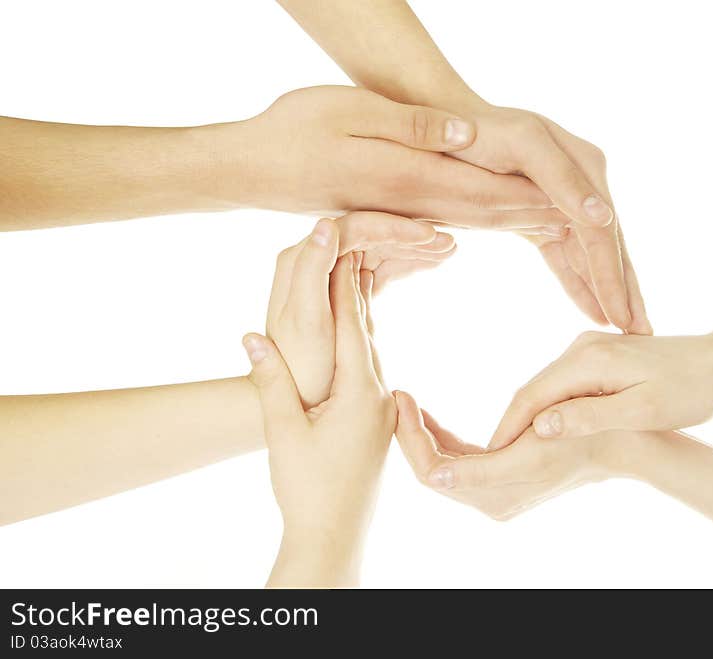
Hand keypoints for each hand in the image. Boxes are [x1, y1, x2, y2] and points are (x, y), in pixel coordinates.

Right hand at [216, 86, 567, 235]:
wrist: (252, 168)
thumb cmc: (292, 131)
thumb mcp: (346, 111)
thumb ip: (408, 127)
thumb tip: (465, 137)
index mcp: (413, 180)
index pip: (494, 193)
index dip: (544, 203)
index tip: (593, 221)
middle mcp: (420, 204)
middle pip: (501, 218)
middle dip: (550, 232)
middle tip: (604, 254)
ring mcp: (413, 211)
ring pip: (488, 223)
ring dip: (535, 234)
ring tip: (581, 246)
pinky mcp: (405, 210)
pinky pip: (466, 220)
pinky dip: (504, 221)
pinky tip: (527, 224)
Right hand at [244, 252, 393, 587]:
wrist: (334, 535)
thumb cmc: (307, 489)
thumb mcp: (283, 433)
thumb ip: (270, 382)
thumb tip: (251, 335)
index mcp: (360, 393)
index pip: (351, 325)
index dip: (341, 284)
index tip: (337, 244)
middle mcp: (379, 395)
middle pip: (366, 330)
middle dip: (354, 287)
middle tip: (347, 243)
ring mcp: (382, 409)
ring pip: (370, 349)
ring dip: (358, 312)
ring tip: (351, 275)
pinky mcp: (377, 422)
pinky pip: (369, 368)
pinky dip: (360, 341)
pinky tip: (354, 332)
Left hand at [266, 213, 454, 407]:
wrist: (298, 404)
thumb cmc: (304, 369)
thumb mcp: (308, 322)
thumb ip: (313, 269)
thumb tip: (327, 223)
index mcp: (302, 261)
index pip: (354, 228)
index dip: (393, 228)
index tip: (428, 236)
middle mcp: (314, 261)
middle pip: (369, 235)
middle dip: (410, 237)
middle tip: (450, 244)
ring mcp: (331, 276)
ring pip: (378, 250)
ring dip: (412, 249)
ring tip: (450, 252)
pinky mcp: (345, 293)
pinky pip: (378, 269)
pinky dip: (404, 265)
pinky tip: (431, 265)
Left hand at [394, 391, 637, 519]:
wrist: (618, 440)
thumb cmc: (578, 432)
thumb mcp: (530, 443)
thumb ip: (479, 466)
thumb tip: (433, 479)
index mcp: (493, 494)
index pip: (431, 471)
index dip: (410, 436)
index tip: (401, 396)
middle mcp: (490, 501)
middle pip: (431, 470)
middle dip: (410, 435)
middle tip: (398, 394)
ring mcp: (495, 493)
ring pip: (441, 467)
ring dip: (422, 437)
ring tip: (408, 401)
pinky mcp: (500, 481)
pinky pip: (458, 464)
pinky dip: (440, 440)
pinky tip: (429, 416)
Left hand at [449, 100, 649, 332]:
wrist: (443, 131)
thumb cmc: (479, 134)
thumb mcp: (523, 145)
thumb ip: (562, 180)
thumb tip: (606, 218)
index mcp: (586, 166)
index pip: (604, 233)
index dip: (614, 277)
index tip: (624, 316)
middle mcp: (583, 184)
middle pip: (610, 247)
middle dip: (625, 292)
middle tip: (643, 333)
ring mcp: (564, 202)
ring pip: (592, 256)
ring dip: (608, 293)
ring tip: (627, 330)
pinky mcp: (543, 216)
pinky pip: (566, 257)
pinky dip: (579, 284)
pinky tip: (593, 311)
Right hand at [489, 330, 712, 448]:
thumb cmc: (690, 391)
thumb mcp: (642, 410)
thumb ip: (589, 417)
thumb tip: (540, 425)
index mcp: (589, 359)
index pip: (532, 395)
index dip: (508, 427)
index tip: (491, 456)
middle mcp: (581, 347)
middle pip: (533, 389)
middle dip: (511, 423)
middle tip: (494, 460)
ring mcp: (589, 348)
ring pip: (546, 387)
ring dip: (528, 417)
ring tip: (513, 451)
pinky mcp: (597, 355)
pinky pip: (562, 384)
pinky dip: (548, 408)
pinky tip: (545, 430)